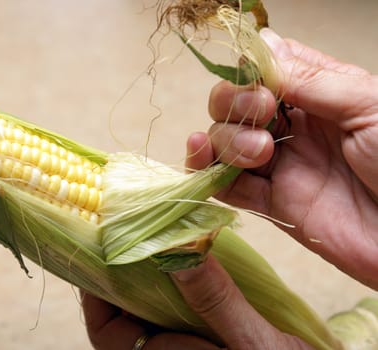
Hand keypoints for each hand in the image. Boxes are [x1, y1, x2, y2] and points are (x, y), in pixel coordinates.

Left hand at [81, 257, 309, 349]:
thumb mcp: (252, 343)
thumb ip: (214, 300)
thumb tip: (176, 249)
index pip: (106, 330)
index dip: (96, 291)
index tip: (99, 251)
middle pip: (123, 317)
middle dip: (122, 277)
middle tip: (129, 234)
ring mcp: (184, 347)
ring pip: (149, 313)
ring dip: (149, 279)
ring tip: (155, 241)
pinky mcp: (203, 340)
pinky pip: (176, 312)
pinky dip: (176, 287)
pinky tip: (187, 263)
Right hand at [188, 28, 377, 288]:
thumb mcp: (369, 106)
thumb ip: (313, 80)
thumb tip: (262, 44)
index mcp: (320, 96)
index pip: (267, 69)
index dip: (250, 68)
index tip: (255, 77)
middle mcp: (293, 127)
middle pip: (235, 103)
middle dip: (234, 101)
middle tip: (260, 111)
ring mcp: (279, 165)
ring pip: (224, 141)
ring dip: (227, 138)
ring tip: (261, 150)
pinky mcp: (270, 204)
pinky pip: (226, 186)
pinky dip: (206, 172)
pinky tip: (202, 156)